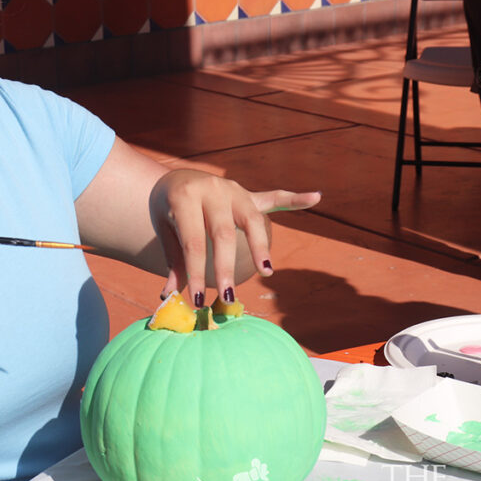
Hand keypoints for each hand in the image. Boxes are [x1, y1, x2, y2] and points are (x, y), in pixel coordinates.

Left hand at [149, 169, 319, 307]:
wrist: (175, 180)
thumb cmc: (168, 212)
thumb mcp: (165, 232)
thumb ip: (173, 262)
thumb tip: (169, 298)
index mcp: (184, 198)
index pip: (193, 242)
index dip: (195, 273)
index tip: (197, 301)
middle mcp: (212, 191)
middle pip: (223, 233)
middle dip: (226, 268)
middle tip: (228, 297)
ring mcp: (233, 190)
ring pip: (251, 219)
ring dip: (261, 247)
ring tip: (267, 272)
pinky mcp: (248, 194)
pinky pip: (272, 197)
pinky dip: (294, 198)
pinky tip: (315, 197)